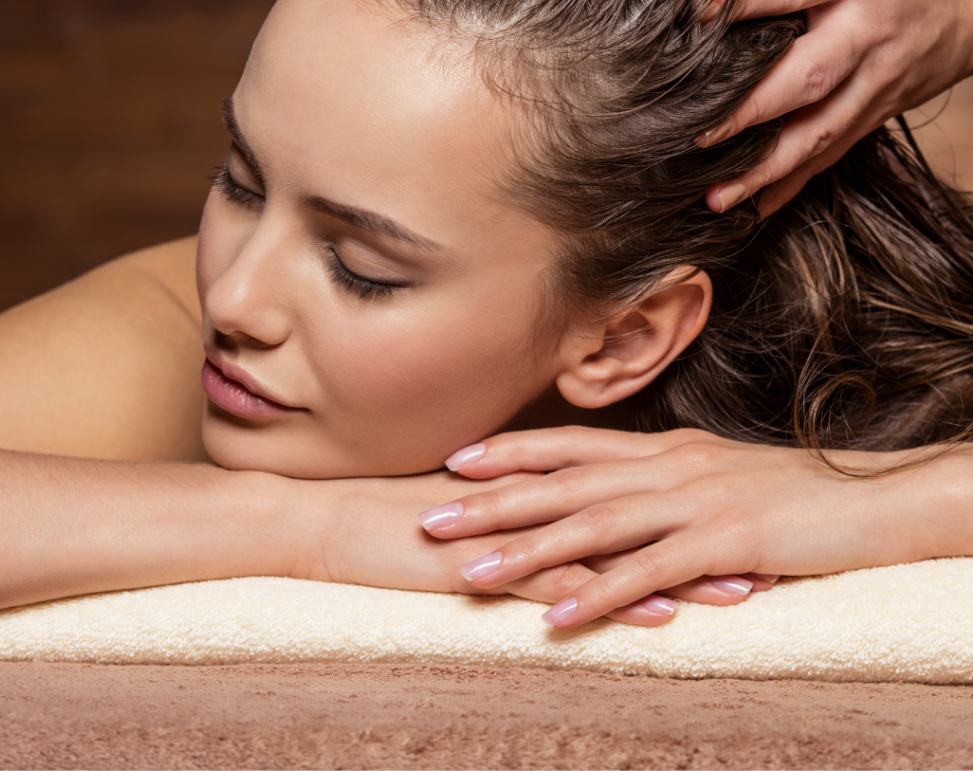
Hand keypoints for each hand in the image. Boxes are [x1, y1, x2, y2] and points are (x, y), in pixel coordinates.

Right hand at [285, 466, 773, 626]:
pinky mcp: (484, 570)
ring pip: (612, 549)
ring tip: (744, 585)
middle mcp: (533, 501)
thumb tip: (559, 516)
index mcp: (534, 484)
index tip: (742, 515)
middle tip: (773, 545)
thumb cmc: (393, 517)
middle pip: (637, 514)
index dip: (687, 502)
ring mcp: (510, 535)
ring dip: (680, 568)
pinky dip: (612, 599)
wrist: (325, 521)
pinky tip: (657, 615)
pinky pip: (557, 587)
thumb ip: (516, 508)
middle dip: (705, 532)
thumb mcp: (468, 509)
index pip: (625, 490)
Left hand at [418, 426, 930, 628]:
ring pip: (596, 523)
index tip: (458, 458)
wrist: (868, 496)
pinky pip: (653, 571)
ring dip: (530, 550)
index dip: (513, 450)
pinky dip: (603, 592)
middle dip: (495, 499)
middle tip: (433, 514)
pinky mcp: (728, 540)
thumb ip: (668, 482)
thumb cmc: (792, 490)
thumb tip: (624, 493)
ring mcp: (696, 501)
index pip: (573, 445)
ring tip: (473, 571)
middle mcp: (669, 467)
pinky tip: (561, 616)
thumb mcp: (718, 475)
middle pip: (566, 482)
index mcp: (664, 450)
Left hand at [699, 0, 972, 214]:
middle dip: (749, 109)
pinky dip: (795, 183)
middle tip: (696, 133)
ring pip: (820, 129)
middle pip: (807, 75)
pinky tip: (756, 208)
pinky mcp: (882, 108)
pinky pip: (835, 150)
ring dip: (766, 168)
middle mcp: (869, 28)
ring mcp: (879, 76)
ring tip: (716, 196)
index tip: (692, 12)